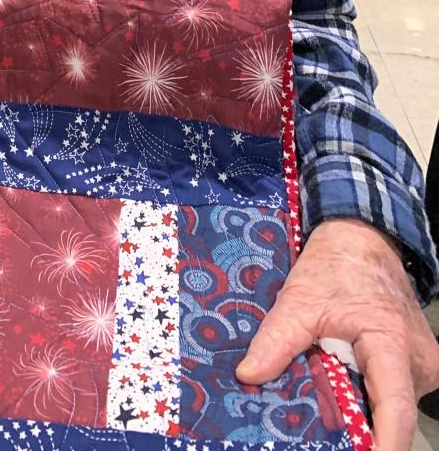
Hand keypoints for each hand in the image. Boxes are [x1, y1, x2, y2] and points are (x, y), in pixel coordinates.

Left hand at [236, 217, 438, 450]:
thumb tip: (248, 374)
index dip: (381, 444)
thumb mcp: (299, 299)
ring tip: (325, 386)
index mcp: (393, 344)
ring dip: (358, 407)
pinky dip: (364, 393)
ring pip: (390, 406)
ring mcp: (424, 366)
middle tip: (317, 422)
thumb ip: (276, 339)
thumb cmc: (335, 267)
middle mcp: (420, 363)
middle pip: (390, 415)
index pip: (394, 411)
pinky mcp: (417, 366)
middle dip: (356, 427)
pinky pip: (391, 393)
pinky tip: (340, 379)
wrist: (363, 239)